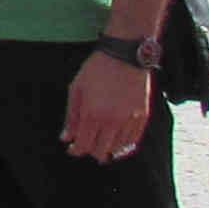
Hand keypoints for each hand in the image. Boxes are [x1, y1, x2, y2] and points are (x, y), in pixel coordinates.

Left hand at [62, 46, 156, 160]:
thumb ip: (71, 117)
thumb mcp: (76, 89)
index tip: (71, 148)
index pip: (83, 146)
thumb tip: (66, 138)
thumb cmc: (98, 69)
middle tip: (85, 143)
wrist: (125, 55)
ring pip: (118, 150)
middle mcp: (113, 121)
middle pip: (100, 152)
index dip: (75, 150)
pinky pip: (133, 141)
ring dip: (107, 149)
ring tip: (100, 141)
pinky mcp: (143, 117)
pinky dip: (123, 144)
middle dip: (90, 151)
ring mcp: (130, 120)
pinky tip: (115, 138)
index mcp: (93, 114)